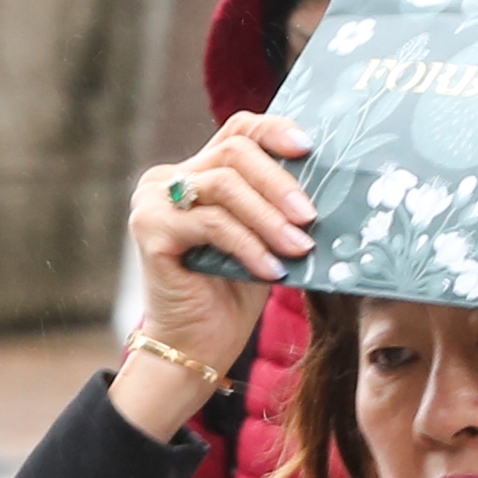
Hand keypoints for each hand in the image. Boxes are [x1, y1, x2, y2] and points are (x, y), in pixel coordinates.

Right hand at [111, 112, 311, 433]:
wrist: (196, 347)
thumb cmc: (233, 294)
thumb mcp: (263, 238)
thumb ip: (277, 205)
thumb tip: (328, 180)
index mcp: (195, 173)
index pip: (237, 131)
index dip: (274, 131)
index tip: (309, 148)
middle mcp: (167, 179)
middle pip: (233, 152)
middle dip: (279, 183)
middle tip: (311, 217)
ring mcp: (153, 200)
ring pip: (225, 186)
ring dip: (269, 218)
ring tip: (299, 247)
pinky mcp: (149, 228)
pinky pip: (212, 223)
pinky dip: (249, 245)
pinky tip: (272, 271)